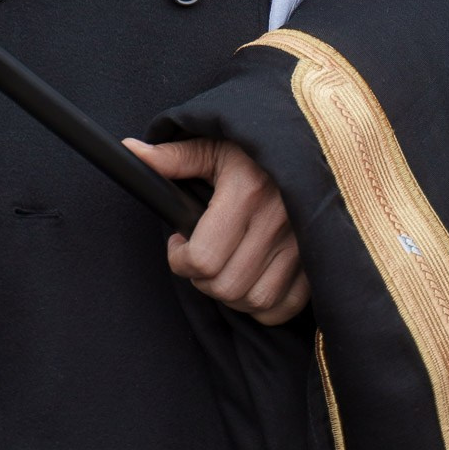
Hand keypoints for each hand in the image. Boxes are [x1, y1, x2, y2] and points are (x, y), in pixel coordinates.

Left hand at [122, 134, 309, 324]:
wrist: (313, 143)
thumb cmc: (255, 147)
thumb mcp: (214, 144)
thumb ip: (174, 156)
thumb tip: (130, 150)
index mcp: (246, 191)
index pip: (203, 258)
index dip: (179, 258)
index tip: (179, 242)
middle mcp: (278, 221)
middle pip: (226, 286)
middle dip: (201, 279)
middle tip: (199, 257)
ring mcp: (303, 244)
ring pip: (255, 300)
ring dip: (231, 295)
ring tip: (224, 269)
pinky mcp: (318, 260)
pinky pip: (286, 306)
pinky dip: (263, 306)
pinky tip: (250, 282)